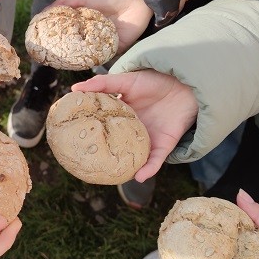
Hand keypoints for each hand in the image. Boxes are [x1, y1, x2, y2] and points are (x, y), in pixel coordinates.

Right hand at [52, 0, 152, 54]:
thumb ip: (66, 3)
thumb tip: (44, 12)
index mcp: (85, 21)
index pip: (69, 32)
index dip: (57, 38)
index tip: (43, 43)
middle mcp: (93, 32)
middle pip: (77, 45)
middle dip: (65, 52)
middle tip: (50, 57)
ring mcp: (103, 41)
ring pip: (88, 53)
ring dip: (77, 57)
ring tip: (62, 61)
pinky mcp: (115, 48)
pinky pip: (102, 56)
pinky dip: (93, 59)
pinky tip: (81, 61)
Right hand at [71, 71, 197, 180]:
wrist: (185, 84)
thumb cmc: (155, 81)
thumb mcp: (126, 81)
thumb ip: (102, 84)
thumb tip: (75, 90)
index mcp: (121, 117)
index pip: (103, 129)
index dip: (90, 135)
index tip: (73, 143)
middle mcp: (133, 131)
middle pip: (117, 148)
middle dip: (105, 158)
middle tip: (87, 166)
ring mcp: (148, 139)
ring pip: (134, 158)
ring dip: (125, 169)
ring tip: (110, 178)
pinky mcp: (164, 145)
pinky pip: (155, 161)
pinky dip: (148, 169)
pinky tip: (139, 176)